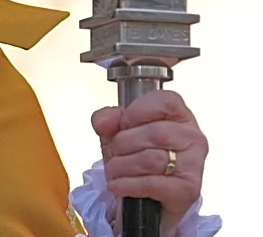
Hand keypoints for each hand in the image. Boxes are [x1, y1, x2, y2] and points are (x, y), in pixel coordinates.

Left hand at [91, 90, 207, 235]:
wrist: (149, 196)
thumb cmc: (138, 154)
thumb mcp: (118, 130)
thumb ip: (107, 117)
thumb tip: (103, 122)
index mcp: (179, 114)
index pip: (165, 101)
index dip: (138, 111)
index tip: (124, 122)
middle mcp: (192, 137)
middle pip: (154, 133)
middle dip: (122, 143)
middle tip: (114, 151)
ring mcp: (194, 164)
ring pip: (150, 159)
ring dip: (122, 165)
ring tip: (114, 169)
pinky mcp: (187, 190)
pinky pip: (151, 183)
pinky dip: (127, 184)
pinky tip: (117, 184)